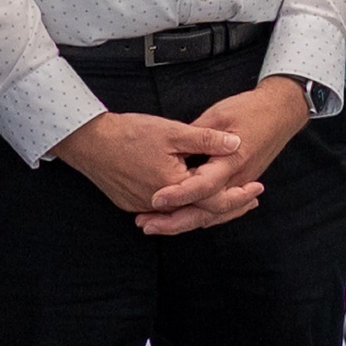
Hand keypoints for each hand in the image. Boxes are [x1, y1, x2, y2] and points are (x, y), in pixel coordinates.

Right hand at [50, 110, 242, 218]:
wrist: (88, 141)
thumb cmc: (129, 133)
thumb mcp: (173, 132)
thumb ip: (207, 140)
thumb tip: (237, 143)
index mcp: (172, 187)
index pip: (213, 199)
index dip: (238, 195)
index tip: (257, 189)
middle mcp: (158, 204)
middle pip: (200, 213)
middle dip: (228, 207)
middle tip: (252, 200)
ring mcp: (142, 206)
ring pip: (182, 214)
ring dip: (207, 207)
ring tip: (231, 200)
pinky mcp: (132, 203)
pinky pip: (165, 211)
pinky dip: (184, 206)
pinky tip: (197, 198)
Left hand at [145, 78, 312, 236]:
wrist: (282, 111)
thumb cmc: (251, 109)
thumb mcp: (218, 115)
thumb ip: (196, 138)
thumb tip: (171, 154)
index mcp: (233, 160)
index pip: (204, 186)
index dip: (179, 194)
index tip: (155, 199)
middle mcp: (239, 178)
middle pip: (207, 211)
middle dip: (176, 221)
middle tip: (147, 225)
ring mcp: (241, 184)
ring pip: (213, 215)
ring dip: (184, 223)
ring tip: (157, 226)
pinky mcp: (241, 184)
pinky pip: (221, 209)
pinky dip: (202, 218)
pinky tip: (183, 221)